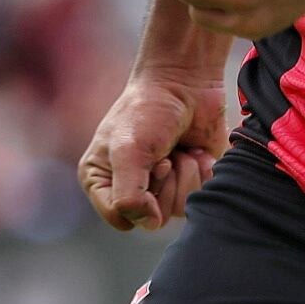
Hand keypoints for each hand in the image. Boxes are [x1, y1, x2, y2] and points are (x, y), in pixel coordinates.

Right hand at [80, 69, 228, 230]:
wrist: (186, 79)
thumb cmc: (148, 109)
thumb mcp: (128, 151)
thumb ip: (128, 195)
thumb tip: (150, 224)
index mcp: (101, 180)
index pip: (121, 218)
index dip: (139, 198)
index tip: (147, 164)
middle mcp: (130, 187)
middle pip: (154, 217)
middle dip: (166, 182)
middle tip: (165, 153)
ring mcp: (162, 184)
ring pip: (179, 208)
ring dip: (185, 173)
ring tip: (180, 148)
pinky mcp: (190, 178)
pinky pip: (200, 195)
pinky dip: (202, 171)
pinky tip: (197, 150)